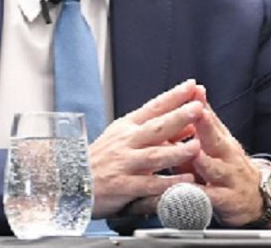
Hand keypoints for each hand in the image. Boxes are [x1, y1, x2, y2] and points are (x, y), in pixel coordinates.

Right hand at [89, 79, 203, 217]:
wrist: (72, 182)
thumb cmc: (102, 159)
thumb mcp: (125, 137)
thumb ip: (155, 130)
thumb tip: (188, 122)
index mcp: (128, 126)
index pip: (153, 107)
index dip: (173, 96)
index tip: (192, 85)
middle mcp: (126, 142)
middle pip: (156, 127)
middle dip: (178, 117)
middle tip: (198, 107)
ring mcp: (124, 163)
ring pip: (153, 155)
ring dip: (176, 151)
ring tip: (196, 146)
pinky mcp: (122, 185)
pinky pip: (148, 184)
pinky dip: (167, 183)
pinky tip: (184, 181)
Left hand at [185, 93, 270, 227]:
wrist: (258, 196)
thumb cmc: (229, 165)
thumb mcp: (220, 141)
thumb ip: (205, 121)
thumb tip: (192, 92)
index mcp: (221, 139)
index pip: (211, 118)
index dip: (202, 104)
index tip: (193, 91)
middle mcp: (227, 155)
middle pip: (216, 138)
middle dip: (206, 125)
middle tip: (196, 113)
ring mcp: (228, 177)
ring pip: (215, 169)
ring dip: (204, 161)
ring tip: (194, 155)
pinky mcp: (227, 200)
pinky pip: (211, 198)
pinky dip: (198, 196)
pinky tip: (186, 194)